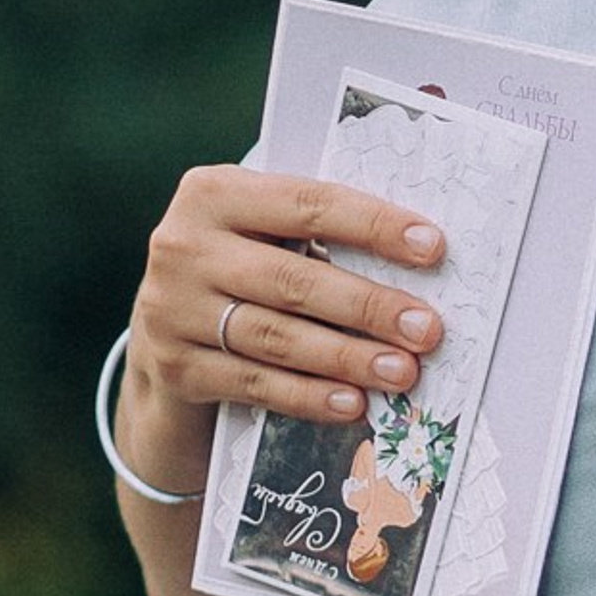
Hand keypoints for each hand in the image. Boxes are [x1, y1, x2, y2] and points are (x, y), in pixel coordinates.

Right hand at [127, 165, 447, 442]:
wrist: (164, 333)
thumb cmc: (239, 267)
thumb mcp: (259, 231)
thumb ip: (317, 230)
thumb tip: (420, 253)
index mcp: (213, 192)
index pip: (307, 204)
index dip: (373, 225)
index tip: (432, 248)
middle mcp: (183, 245)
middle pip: (294, 279)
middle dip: (369, 306)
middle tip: (426, 329)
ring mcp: (171, 308)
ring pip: (276, 337)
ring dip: (348, 358)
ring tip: (401, 371)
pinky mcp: (174, 365)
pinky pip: (255, 383)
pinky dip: (309, 396)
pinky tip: (353, 403)